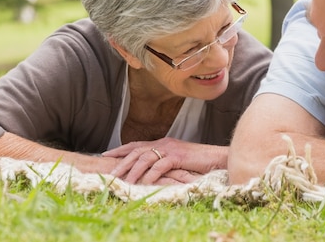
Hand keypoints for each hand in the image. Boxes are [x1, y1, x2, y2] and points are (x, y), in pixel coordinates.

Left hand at [102, 137, 226, 184]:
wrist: (217, 157)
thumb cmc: (199, 161)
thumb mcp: (177, 160)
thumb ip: (163, 161)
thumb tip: (148, 171)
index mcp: (163, 142)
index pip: (137, 144)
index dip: (121, 149)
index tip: (106, 155)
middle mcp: (164, 143)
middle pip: (137, 150)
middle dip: (121, 162)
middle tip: (110, 173)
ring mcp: (171, 148)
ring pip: (145, 158)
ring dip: (133, 170)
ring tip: (123, 181)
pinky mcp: (178, 156)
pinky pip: (159, 165)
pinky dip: (150, 175)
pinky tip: (144, 183)